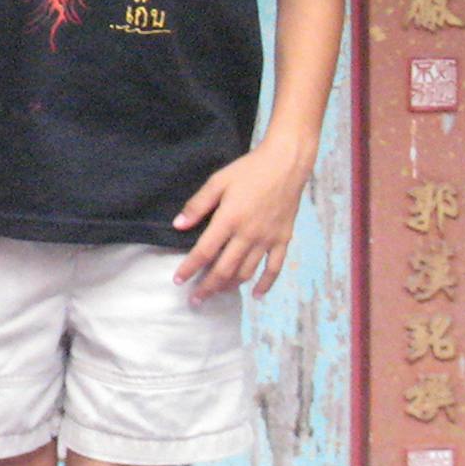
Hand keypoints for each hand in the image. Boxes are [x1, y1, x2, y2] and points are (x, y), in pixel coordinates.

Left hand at [172, 133, 309, 300]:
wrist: (286, 164)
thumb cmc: (249, 170)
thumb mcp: (217, 182)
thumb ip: (197, 205)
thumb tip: (178, 225)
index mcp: (229, 220)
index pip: (204, 252)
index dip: (190, 268)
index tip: (178, 280)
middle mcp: (248, 234)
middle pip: (224, 269)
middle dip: (207, 287)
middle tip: (194, 300)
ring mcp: (268, 239)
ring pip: (246, 271)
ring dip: (230, 286)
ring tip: (216, 294)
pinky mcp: (283, 239)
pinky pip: (274, 268)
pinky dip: (265, 284)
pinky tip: (255, 294)